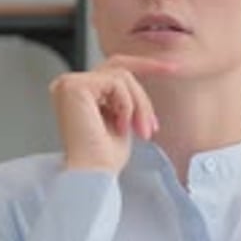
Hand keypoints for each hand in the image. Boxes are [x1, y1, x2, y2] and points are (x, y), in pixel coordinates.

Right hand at [50, 54, 176, 174]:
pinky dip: (127, 106)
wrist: (94, 175)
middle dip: (144, 91)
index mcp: (78, 93)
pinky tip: (122, 128)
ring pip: (121, 76)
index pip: (112, 70)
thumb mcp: (122, 120)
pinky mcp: (74, 86)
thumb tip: (141, 85)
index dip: (143, 65)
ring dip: (138, 106)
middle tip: (154, 122)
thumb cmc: (104, 158)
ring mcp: (68, 84)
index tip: (172, 68)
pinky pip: (116, 83)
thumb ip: (126, 98)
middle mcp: (68, 85)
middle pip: (118, 68)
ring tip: (140, 131)